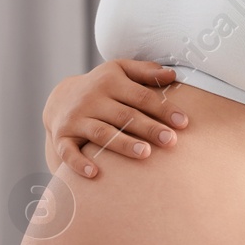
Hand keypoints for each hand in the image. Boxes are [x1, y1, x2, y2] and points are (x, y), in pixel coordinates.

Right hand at [43, 59, 188, 179]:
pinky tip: (94, 173)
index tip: (183, 123)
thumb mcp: (120, 71)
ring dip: (123, 144)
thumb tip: (173, 74)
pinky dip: (79, 163)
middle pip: (124, 115)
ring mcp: (76, 119)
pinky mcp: (62, 137)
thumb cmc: (101, 86)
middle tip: (170, 140)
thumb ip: (145, 72)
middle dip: (148, 128)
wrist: (60, 98)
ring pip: (101, 132)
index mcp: (109, 81)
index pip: (141, 96)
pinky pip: (69, 152)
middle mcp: (91, 99)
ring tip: (145, 153)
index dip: (163, 109)